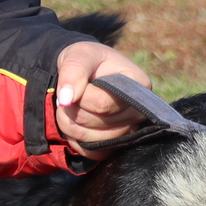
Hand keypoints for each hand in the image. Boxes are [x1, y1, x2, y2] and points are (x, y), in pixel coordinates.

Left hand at [54, 41, 151, 156]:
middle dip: (72, 110)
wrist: (87, 73)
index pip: (104, 104)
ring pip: (94, 140)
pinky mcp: (117, 144)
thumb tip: (66, 99)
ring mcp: (130, 131)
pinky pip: (93, 152)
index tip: (74, 84)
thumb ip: (73, 70)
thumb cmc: (87, 60)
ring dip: (70, 125)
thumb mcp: (79, 54)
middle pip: (99, 122)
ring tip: (70, 108)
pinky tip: (75, 123)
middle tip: (67, 96)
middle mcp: (139, 111)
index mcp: (138, 85)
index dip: (81, 97)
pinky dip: (76, 140)